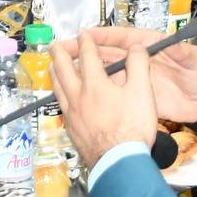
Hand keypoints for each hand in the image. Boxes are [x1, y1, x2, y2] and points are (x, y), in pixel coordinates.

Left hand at [50, 34, 158, 167]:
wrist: (119, 163)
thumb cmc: (132, 127)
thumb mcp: (143, 92)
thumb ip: (139, 66)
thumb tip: (137, 47)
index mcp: (94, 84)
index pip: (87, 55)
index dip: (86, 42)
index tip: (83, 34)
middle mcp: (78, 96)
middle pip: (63, 68)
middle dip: (59, 53)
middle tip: (56, 44)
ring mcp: (72, 114)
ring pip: (57, 87)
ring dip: (55, 72)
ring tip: (53, 66)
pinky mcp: (71, 129)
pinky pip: (61, 105)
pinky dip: (60, 94)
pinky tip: (63, 98)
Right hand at [72, 26, 196, 123]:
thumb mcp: (196, 61)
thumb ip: (183, 52)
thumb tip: (172, 42)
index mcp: (150, 45)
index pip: (122, 37)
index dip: (103, 36)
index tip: (84, 34)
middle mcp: (138, 60)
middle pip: (107, 52)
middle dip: (85, 49)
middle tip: (63, 48)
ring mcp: (135, 78)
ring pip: (105, 71)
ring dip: (86, 69)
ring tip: (65, 68)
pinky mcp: (135, 96)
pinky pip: (113, 91)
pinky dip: (97, 90)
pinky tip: (82, 92)